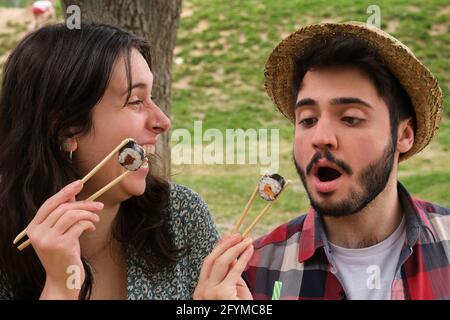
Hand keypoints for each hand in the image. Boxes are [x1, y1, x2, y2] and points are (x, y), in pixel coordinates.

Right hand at [24, 180, 102, 298]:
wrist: (63, 279)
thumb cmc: (63, 254)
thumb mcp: (60, 232)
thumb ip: (63, 215)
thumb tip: (72, 194)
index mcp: (33, 228)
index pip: (49, 204)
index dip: (65, 192)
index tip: (79, 183)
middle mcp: (37, 233)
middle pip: (63, 208)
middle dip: (84, 204)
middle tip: (99, 206)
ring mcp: (48, 240)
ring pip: (72, 215)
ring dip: (89, 214)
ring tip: (96, 218)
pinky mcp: (62, 245)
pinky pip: (79, 225)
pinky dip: (89, 223)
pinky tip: (92, 228)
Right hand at [194, 234, 253, 299]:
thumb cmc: (238, 305)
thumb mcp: (232, 286)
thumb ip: (229, 270)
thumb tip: (231, 249)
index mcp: (202, 289)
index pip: (208, 263)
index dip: (219, 247)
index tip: (228, 236)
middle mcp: (202, 290)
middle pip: (212, 259)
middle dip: (226, 244)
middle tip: (238, 235)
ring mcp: (209, 292)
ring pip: (221, 262)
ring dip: (236, 248)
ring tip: (247, 240)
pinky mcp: (222, 293)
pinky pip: (234, 270)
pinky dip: (243, 257)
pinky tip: (249, 249)